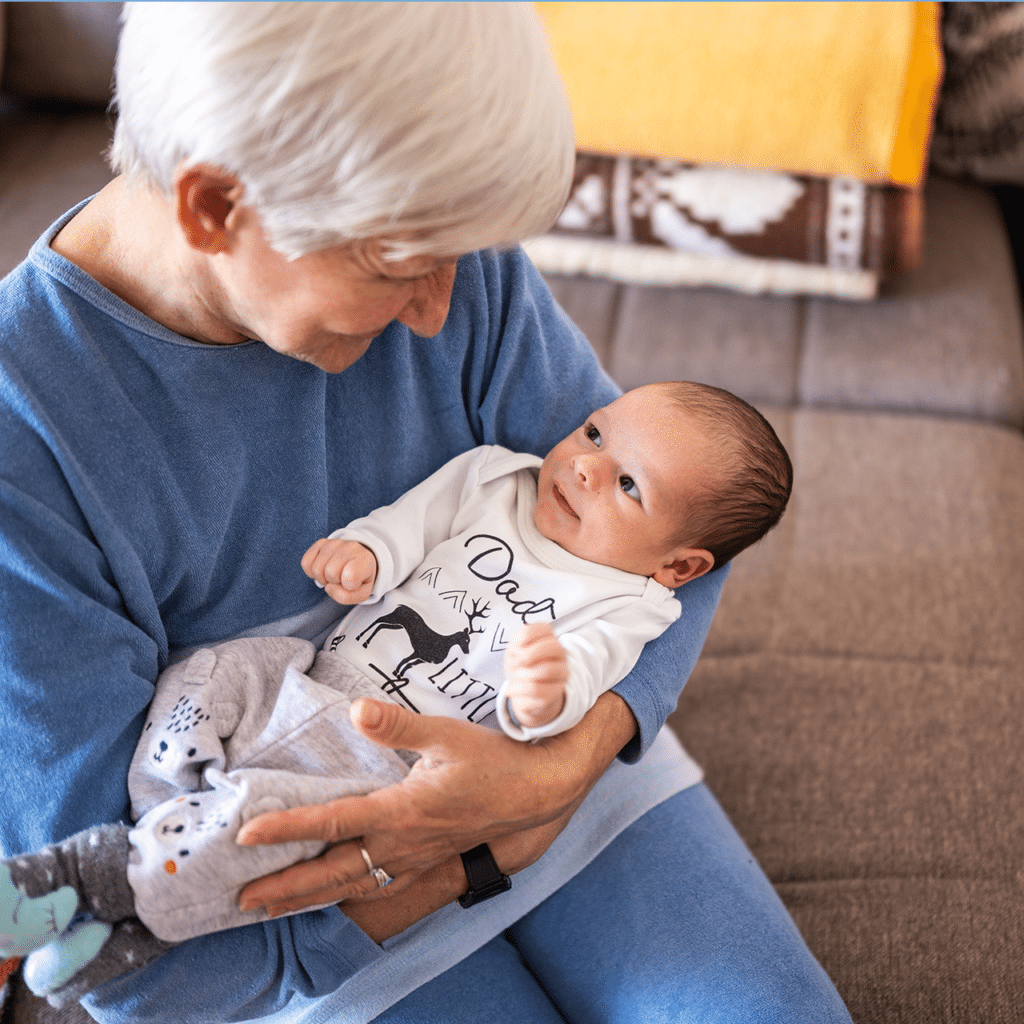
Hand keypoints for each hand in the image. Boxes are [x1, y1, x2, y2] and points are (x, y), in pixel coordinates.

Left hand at [235, 691, 637, 932]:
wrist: (535, 792)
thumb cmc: (491, 760)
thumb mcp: (446, 733)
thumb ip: (397, 726)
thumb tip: (356, 709)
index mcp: (402, 809)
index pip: (333, 822)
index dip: (287, 829)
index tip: (247, 836)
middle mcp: (403, 842)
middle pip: (333, 871)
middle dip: (285, 888)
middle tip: (240, 900)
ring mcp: (415, 858)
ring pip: (352, 886)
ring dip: (309, 899)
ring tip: (270, 909)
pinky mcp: (426, 862)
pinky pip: (378, 887)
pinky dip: (346, 896)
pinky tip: (330, 899)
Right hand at [301, 538, 376, 603]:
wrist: (357, 560)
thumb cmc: (359, 579)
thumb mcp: (360, 593)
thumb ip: (346, 597)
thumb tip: (328, 587)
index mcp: (365, 560)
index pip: (351, 576)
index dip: (348, 586)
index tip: (352, 583)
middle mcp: (350, 547)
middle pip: (330, 572)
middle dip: (333, 582)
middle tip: (340, 580)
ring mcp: (334, 543)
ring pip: (316, 568)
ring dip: (322, 577)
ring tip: (332, 575)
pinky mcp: (321, 543)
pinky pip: (306, 562)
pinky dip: (311, 572)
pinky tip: (322, 570)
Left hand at [503, 623, 567, 727]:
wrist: (524, 694)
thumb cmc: (520, 667)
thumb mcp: (513, 651)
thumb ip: (517, 645)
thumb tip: (521, 654)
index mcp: (550, 638)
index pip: (544, 628)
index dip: (524, 638)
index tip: (515, 648)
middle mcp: (561, 654)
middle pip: (554, 646)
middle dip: (528, 655)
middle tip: (515, 663)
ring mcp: (561, 673)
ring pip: (546, 669)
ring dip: (522, 674)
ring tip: (515, 677)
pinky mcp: (556, 692)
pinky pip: (537, 689)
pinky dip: (518, 689)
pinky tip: (512, 690)